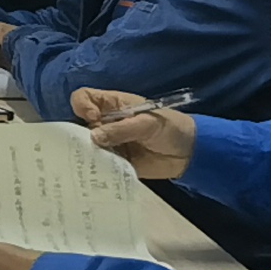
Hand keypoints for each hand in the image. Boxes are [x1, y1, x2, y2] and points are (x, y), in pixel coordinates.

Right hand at [70, 89, 195, 177]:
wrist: (189, 153)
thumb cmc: (170, 128)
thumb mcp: (147, 124)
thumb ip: (120, 129)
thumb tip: (93, 138)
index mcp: (113, 105)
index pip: (84, 97)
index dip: (82, 105)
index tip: (93, 118)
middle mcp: (106, 122)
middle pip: (81, 124)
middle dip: (83, 134)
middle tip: (96, 145)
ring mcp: (110, 142)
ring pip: (88, 145)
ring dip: (90, 153)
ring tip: (100, 161)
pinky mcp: (116, 161)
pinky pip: (100, 163)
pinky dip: (99, 168)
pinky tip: (103, 172)